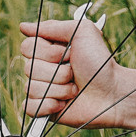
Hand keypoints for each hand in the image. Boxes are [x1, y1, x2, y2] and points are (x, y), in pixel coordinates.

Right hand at [20, 14, 135, 127]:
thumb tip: (23, 26)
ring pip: (31, 88)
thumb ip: (52, 26)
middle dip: (57, 72)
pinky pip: (29, 107)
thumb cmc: (100, 63)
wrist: (113, 93)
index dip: (48, 51)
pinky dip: (48, 105)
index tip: (69, 53)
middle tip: (74, 73)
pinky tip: (64, 104)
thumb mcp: (82, 32)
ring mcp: (41, 90)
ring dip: (58, 89)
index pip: (27, 47)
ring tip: (74, 89)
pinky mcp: (43, 110)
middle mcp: (42, 69)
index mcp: (48, 50)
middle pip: (28, 68)